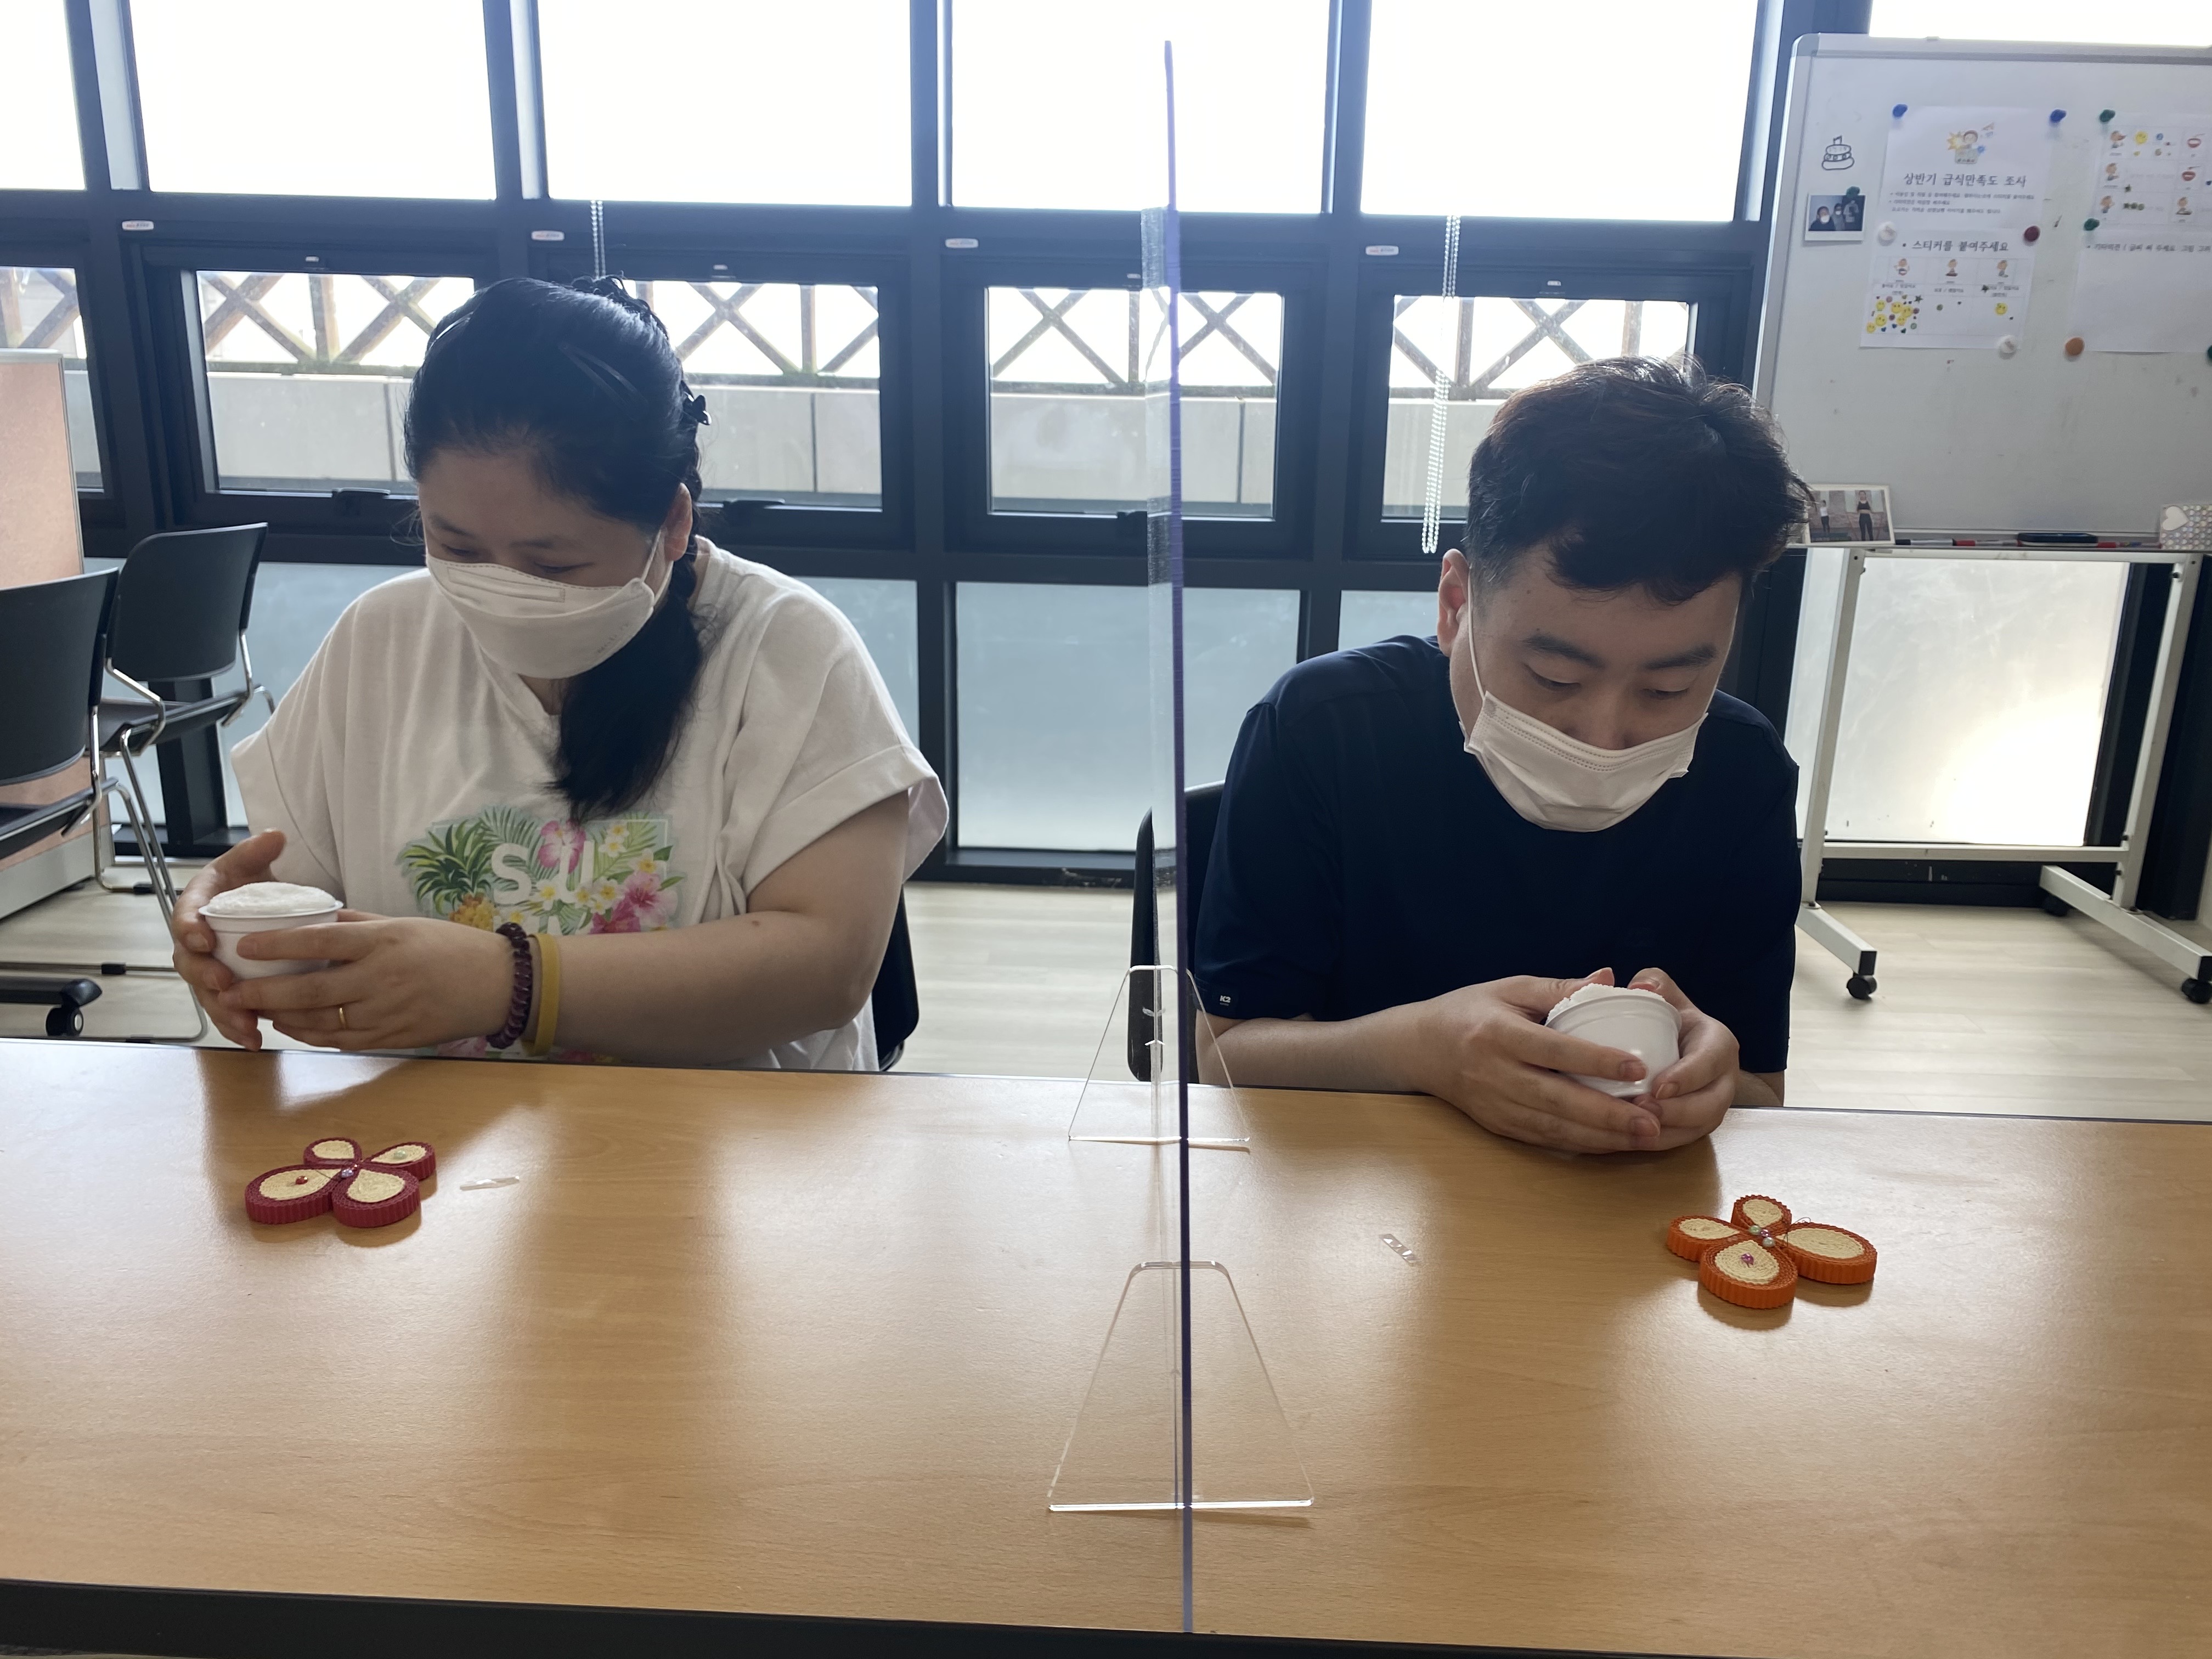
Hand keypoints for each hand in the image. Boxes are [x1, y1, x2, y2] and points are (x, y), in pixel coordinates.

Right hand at [170, 828, 287, 1049]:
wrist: (254, 904)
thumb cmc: (245, 883)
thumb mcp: (248, 862)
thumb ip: (256, 850)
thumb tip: (274, 836)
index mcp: (196, 907)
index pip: (184, 917)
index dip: (189, 929)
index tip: (202, 939)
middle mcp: (195, 940)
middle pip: (190, 963)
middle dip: (205, 976)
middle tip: (226, 985)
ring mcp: (208, 967)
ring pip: (206, 994)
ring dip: (223, 1012)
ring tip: (246, 1026)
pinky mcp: (224, 988)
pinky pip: (225, 1010)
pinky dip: (237, 1025)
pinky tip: (255, 1040)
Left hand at [218, 915, 513, 1052]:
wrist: (496, 984)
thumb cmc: (450, 947)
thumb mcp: (405, 924)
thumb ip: (359, 926)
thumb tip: (317, 922)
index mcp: (384, 943)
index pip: (319, 943)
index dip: (277, 945)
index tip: (245, 945)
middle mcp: (382, 980)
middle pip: (310, 991)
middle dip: (264, 992)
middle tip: (234, 990)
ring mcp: (387, 1014)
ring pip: (320, 1022)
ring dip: (284, 1017)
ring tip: (260, 1009)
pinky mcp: (393, 1038)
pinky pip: (342, 1041)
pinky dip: (312, 1035)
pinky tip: (295, 1028)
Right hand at [1398, 968, 1667, 1153]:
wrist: (1420, 1048)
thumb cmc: (1470, 1011)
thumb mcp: (1510, 988)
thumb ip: (1560, 987)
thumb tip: (1610, 979)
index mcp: (1499, 1033)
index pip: (1553, 1049)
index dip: (1595, 1059)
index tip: (1638, 1067)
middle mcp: (1495, 1074)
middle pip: (1557, 1099)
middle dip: (1608, 1115)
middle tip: (1652, 1121)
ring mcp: (1496, 1105)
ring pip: (1554, 1128)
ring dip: (1601, 1137)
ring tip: (1644, 1137)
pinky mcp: (1498, 1125)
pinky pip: (1545, 1140)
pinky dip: (1581, 1144)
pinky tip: (1612, 1143)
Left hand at [1626, 967, 1738, 1146]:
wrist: (1680, 1045)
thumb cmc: (1670, 1019)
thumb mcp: (1667, 995)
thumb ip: (1655, 983)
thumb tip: (1641, 986)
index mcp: (1718, 1045)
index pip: (1709, 1062)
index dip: (1687, 1077)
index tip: (1659, 1087)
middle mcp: (1723, 1080)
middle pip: (1710, 1106)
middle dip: (1678, 1113)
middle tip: (1641, 1110)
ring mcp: (1713, 1107)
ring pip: (1697, 1130)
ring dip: (1666, 1133)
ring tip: (1632, 1129)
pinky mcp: (1697, 1127)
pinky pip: (1681, 1142)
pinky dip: (1656, 1143)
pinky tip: (1627, 1140)